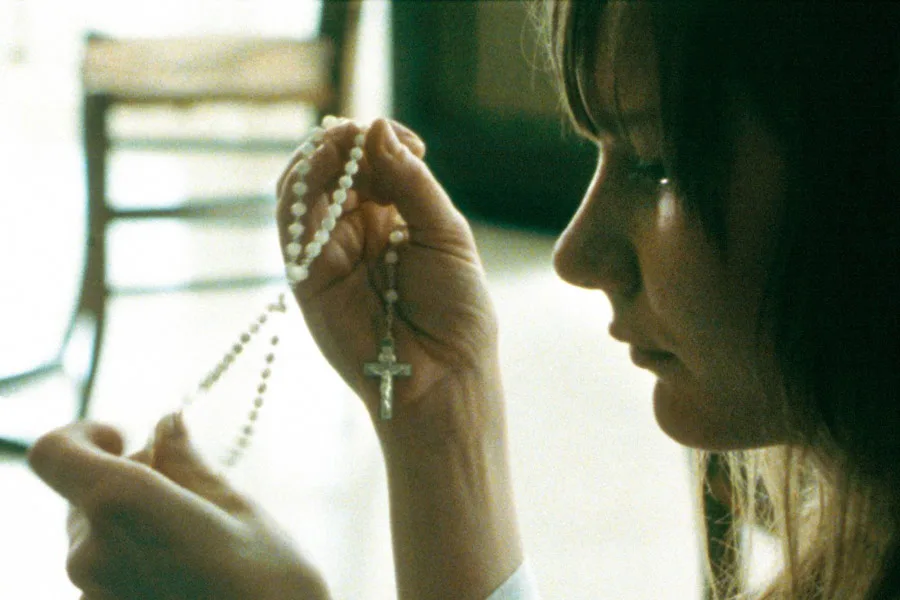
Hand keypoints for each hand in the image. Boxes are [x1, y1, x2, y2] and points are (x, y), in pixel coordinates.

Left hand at [28, 414, 329, 599]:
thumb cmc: (268, 582)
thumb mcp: (235, 506)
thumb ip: (187, 461)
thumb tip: (167, 425)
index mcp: (118, 505)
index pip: (54, 452)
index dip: (82, 435)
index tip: (125, 437)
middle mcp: (89, 553)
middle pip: (83, 493)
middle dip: (128, 477)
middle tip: (190, 486)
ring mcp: (91, 594)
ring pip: (97, 534)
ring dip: (134, 519)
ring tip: (197, 534)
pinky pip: (107, 571)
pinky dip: (137, 554)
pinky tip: (185, 566)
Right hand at [276, 119, 502, 438]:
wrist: (443, 374)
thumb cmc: (455, 309)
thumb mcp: (444, 233)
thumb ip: (410, 182)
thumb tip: (375, 125)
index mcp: (392, 217)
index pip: (370, 161)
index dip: (381, 140)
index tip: (411, 142)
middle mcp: (355, 230)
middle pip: (331, 166)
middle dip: (348, 142)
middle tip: (372, 137)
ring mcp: (327, 251)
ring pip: (301, 185)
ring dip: (319, 155)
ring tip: (346, 145)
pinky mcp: (304, 274)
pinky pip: (290, 221)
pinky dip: (301, 185)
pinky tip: (327, 167)